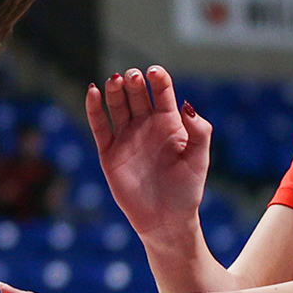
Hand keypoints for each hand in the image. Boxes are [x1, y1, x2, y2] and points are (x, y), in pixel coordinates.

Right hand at [88, 67, 213, 243]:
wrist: (166, 219)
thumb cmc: (187, 190)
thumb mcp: (199, 159)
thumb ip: (199, 131)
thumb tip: (186, 105)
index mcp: (170, 123)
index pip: (162, 92)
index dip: (158, 79)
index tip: (154, 73)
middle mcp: (146, 125)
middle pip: (137, 94)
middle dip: (134, 82)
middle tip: (132, 77)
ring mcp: (126, 137)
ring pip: (117, 105)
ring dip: (114, 90)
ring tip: (114, 80)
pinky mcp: (109, 152)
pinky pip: (99, 126)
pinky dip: (94, 109)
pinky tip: (93, 92)